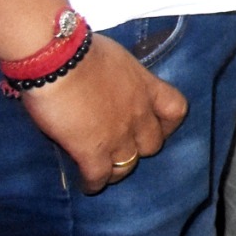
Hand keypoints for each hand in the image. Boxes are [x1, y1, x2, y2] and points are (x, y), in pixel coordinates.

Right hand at [19, 34, 186, 192]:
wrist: (60, 60)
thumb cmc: (82, 51)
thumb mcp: (116, 60)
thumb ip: (121, 79)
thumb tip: (110, 84)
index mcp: (147, 87)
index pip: (176, 109)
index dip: (168, 122)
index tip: (157, 125)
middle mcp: (139, 113)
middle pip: (153, 144)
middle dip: (140, 148)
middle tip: (123, 148)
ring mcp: (118, 135)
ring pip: (128, 165)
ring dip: (118, 169)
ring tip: (105, 171)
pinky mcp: (92, 151)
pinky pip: (99, 176)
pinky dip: (94, 183)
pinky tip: (88, 185)